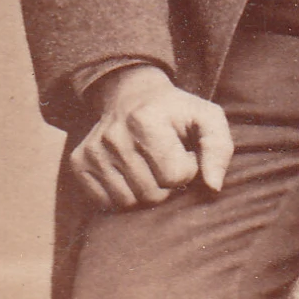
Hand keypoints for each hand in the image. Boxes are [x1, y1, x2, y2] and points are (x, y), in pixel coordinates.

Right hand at [70, 64, 234, 209]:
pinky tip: (130, 174)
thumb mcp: (207, 118)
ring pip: (129, 203)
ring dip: (146, 191)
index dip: (188, 168)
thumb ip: (219, 148)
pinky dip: (124, 195)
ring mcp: (93, 151)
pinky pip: (106, 203)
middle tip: (166, 160)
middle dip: (167, 184)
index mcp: (145, 121)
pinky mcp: (79, 163)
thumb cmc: (176, 112)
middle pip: (152, 194)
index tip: (184, 151)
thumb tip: (213, 186)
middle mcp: (113, 136)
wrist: (132, 95)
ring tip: (149, 167)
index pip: (176, 176)